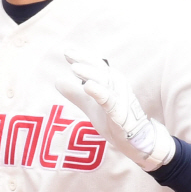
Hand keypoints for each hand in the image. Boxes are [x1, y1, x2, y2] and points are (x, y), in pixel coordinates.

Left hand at [60, 46, 174, 170]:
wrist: (133, 139)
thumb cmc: (114, 118)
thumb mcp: (90, 105)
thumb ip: (75, 93)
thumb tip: (57, 80)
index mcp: (111, 81)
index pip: (95, 65)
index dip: (82, 57)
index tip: (66, 51)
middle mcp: (117, 85)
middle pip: (100, 69)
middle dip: (84, 60)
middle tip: (67, 52)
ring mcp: (120, 98)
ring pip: (105, 82)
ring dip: (89, 73)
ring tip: (74, 67)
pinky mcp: (120, 112)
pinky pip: (109, 100)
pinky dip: (99, 92)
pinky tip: (87, 86)